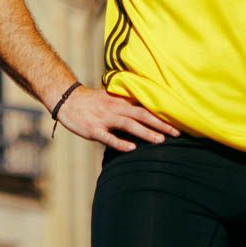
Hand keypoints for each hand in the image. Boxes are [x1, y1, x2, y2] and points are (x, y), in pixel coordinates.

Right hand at [54, 86, 180, 150]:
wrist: (67, 100)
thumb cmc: (92, 101)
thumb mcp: (111, 97)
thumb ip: (128, 102)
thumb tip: (147, 107)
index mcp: (120, 101)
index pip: (144, 106)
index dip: (161, 113)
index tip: (177, 119)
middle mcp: (114, 108)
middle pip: (141, 115)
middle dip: (160, 124)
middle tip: (176, 133)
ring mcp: (104, 119)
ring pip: (128, 125)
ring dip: (145, 133)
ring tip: (160, 140)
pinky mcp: (93, 130)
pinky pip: (108, 137)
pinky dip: (120, 143)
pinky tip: (132, 149)